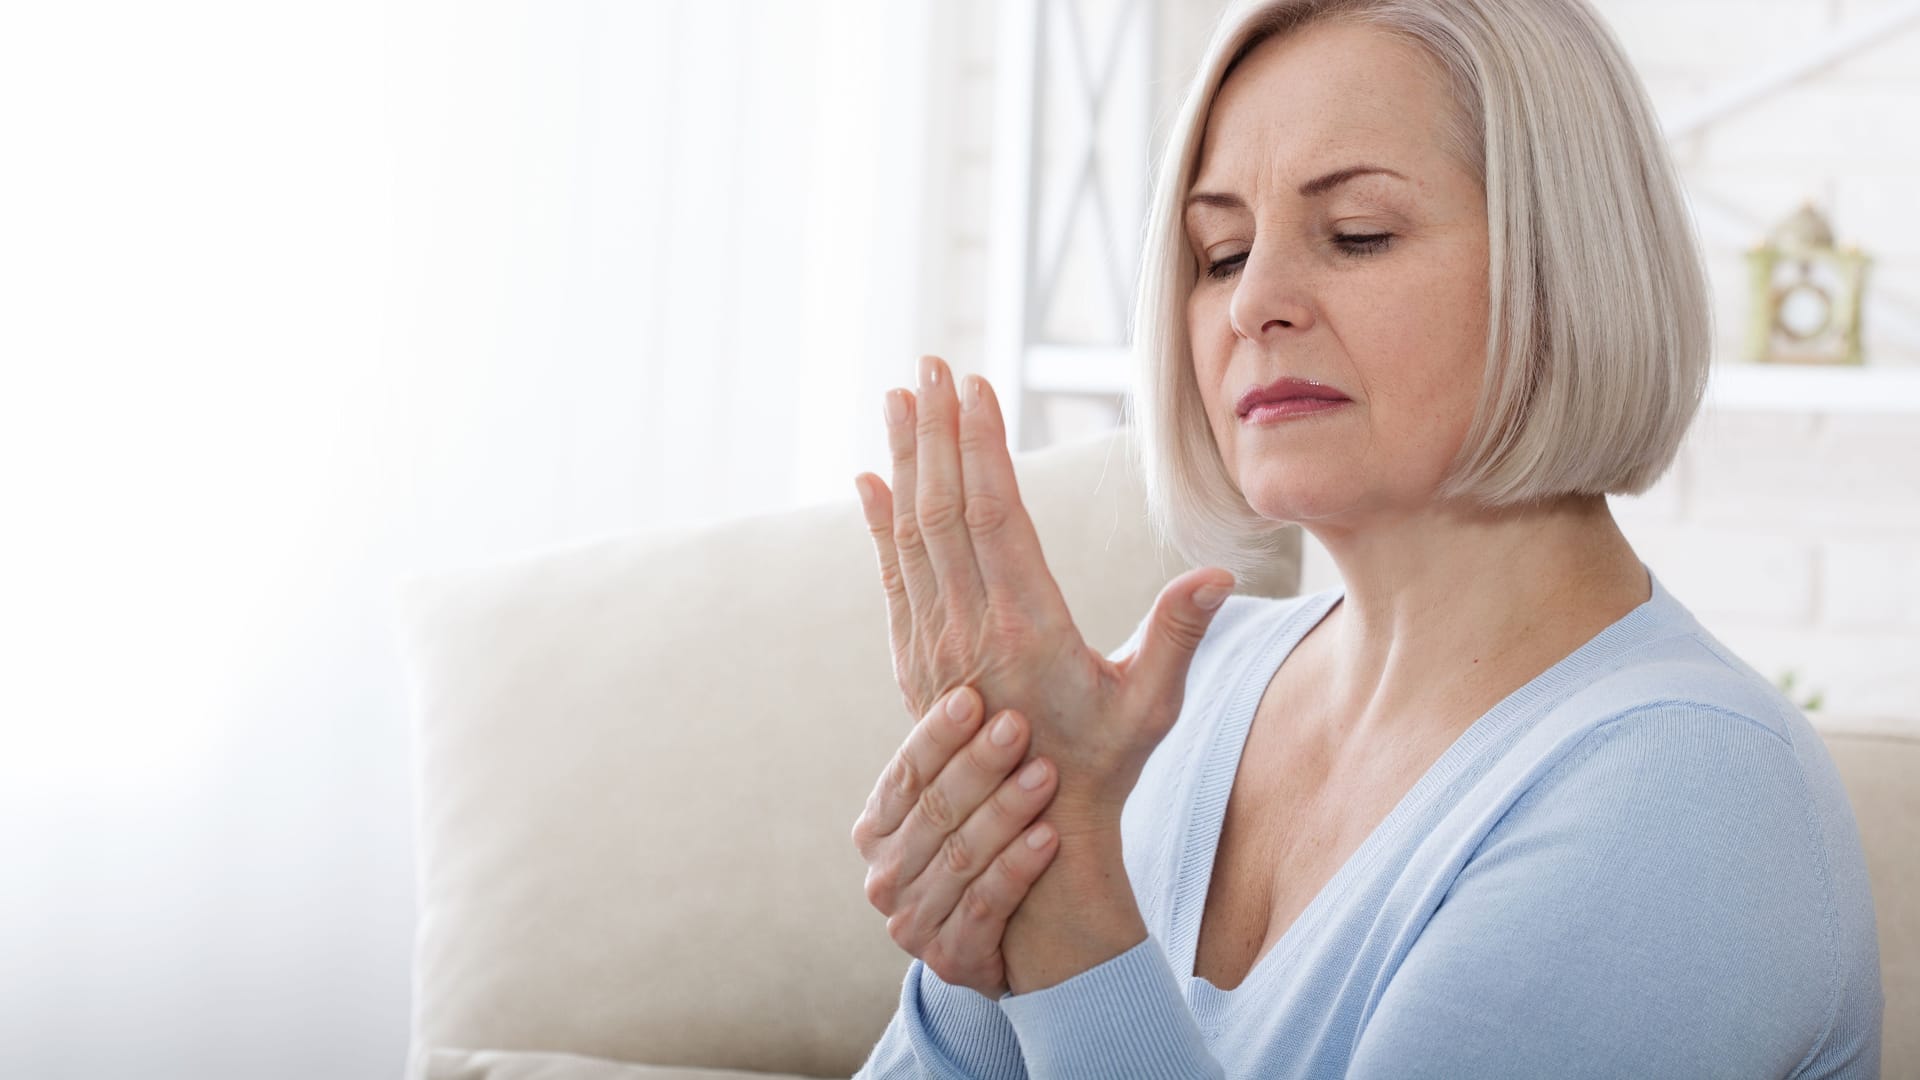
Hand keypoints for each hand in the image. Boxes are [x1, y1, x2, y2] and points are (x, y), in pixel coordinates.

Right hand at [851, 684, 1060, 998]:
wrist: (1031, 937)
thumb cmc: (1001, 841)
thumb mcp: (974, 793)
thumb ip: (965, 742)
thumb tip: (971, 658)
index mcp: (879, 825)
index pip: (905, 773)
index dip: (937, 735)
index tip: (972, 696)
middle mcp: (885, 874)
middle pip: (933, 812)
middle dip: (978, 765)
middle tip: (1018, 726)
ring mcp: (911, 921)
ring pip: (960, 858)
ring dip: (1004, 813)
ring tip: (1047, 774)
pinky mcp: (950, 959)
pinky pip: (984, 907)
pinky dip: (1017, 870)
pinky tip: (1049, 838)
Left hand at [853, 354, 1236, 829]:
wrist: (1034, 837)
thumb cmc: (1106, 767)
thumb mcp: (1153, 706)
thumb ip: (1179, 636)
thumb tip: (1216, 575)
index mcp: (1027, 630)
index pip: (994, 517)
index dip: (981, 447)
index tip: (975, 385)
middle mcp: (969, 632)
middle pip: (942, 510)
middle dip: (935, 430)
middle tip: (929, 364)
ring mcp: (933, 647)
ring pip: (911, 535)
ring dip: (904, 460)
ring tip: (897, 396)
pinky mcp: (915, 662)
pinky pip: (892, 577)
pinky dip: (878, 524)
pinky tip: (868, 480)